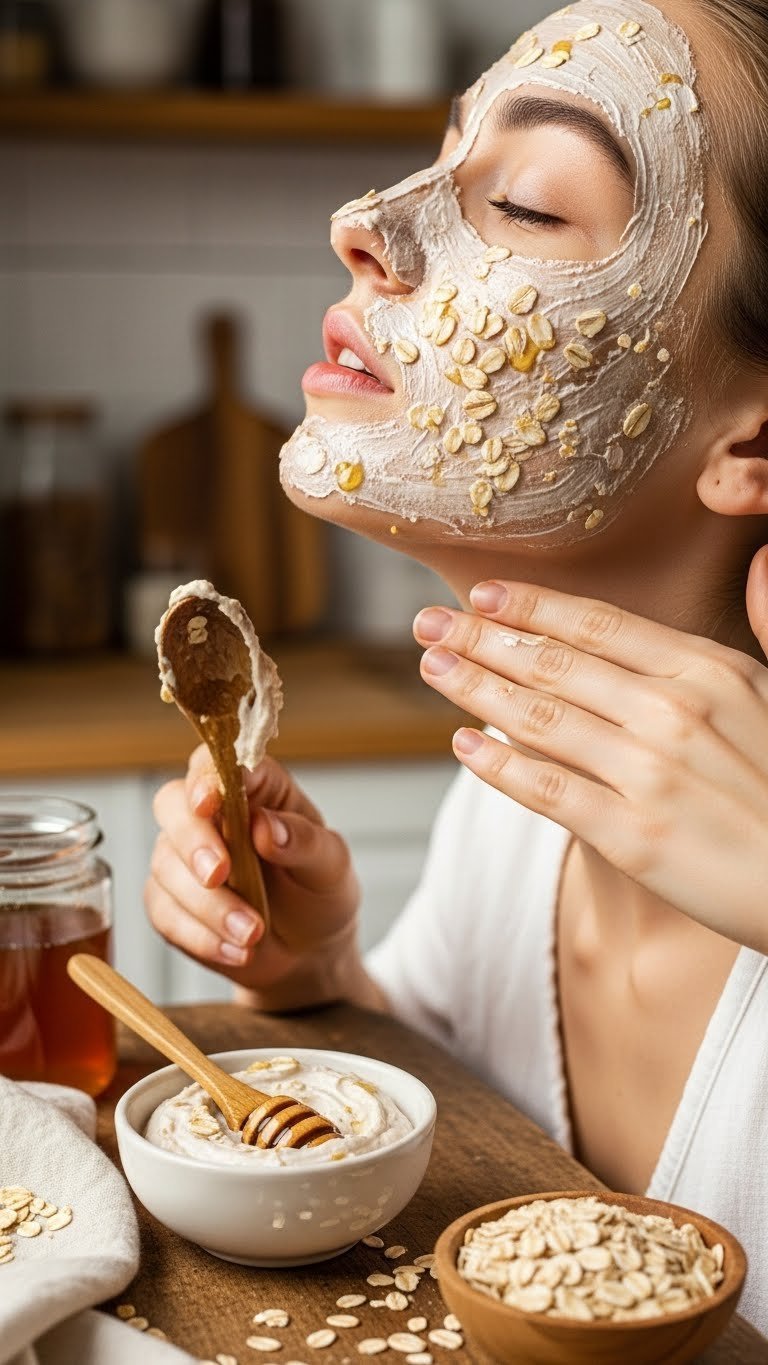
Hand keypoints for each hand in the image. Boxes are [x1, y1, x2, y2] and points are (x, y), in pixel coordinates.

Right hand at [145, 748, 359, 997]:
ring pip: (167, 865)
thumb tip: (264, 827)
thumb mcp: (331, 865)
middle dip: (193, 840)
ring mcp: (185, 857)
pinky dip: (200, 935)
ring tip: (253, 932)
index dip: (208, 776)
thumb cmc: (319, 893)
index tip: (211, 800)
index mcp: (255, 788)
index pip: (218, 763)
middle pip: (174, 804)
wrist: (309, 951)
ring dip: (209, 904)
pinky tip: (237, 950)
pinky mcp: (170, 901)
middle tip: (220, 874)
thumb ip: (303, 841)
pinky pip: (165, 912)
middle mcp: (212, 815)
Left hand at [414, 563, 767, 953]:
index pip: (599, 625)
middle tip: (428, 624)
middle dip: (481, 639)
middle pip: (554, 663)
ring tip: (434, 668)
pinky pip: (547, 790)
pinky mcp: (633, 836)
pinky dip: (499, 765)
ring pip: (539, 718)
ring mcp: (650, 774)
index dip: (531, 607)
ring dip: (475, 688)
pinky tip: (464, 745)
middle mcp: (674, 713)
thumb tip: (760, 561)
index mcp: (709, 671)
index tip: (482, 594)